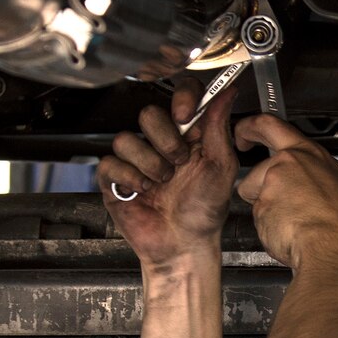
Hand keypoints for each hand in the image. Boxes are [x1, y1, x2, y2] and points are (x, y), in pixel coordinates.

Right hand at [98, 81, 238, 268]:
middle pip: (148, 114)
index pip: (179, 95)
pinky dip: (129, 178)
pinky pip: (110, 163)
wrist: (184, 245)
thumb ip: (219, 127)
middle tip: (178, 163)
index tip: (185, 116)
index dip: (180, 98)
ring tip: (162, 183)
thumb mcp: (221, 167)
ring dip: (149, 164)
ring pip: (125, 138)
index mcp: (188, 135)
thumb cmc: (204, 212)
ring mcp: (135, 160)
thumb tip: (227, 92)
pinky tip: (143, 190)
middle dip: (165, 140)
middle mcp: (160, 143)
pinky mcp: (115, 180)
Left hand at [233, 115, 337, 273]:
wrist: (337, 247)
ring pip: (253, 189)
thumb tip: (311, 181)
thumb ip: (315, 176)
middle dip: (244, 135)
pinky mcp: (262, 205)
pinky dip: (266, 225)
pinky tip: (285, 231)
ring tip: (288, 219)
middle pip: (258, 143)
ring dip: (262, 204)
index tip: (248, 129)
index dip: (255, 125)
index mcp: (310, 154)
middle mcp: (289, 162)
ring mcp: (273, 182)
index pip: (275, 126)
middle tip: (242, 141)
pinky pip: (256, 215)